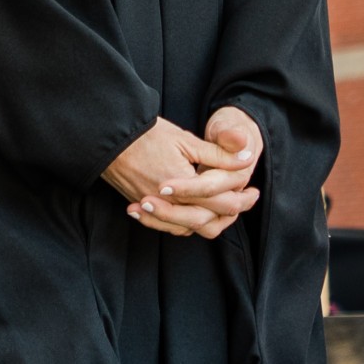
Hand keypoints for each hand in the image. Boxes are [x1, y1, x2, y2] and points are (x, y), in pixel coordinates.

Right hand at [101, 119, 259, 238]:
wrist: (109, 139)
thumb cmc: (147, 135)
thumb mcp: (186, 140)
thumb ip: (217, 154)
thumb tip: (245, 158)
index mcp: (183, 186)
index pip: (221, 201)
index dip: (241, 197)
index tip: (254, 190)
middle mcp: (169, 203)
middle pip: (208, 220)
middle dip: (232, 212)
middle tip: (247, 201)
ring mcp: (155, 209)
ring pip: (190, 228)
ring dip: (211, 222)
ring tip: (226, 210)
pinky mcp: (144, 207)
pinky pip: (170, 227)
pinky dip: (187, 224)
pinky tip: (196, 214)